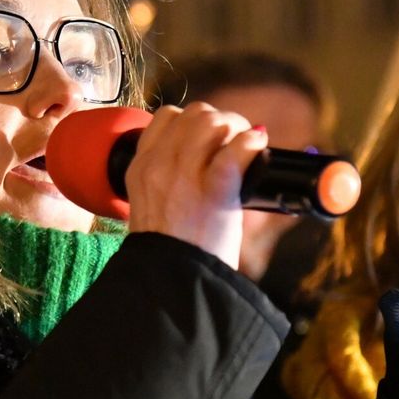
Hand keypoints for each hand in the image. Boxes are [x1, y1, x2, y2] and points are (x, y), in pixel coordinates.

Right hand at [124, 103, 268, 269]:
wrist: (170, 284)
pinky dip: (252, 144)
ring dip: (237, 129)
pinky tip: (258, 149)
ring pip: (214, 123)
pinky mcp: (214, 192)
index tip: (208, 139)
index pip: (166, 117)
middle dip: (220, 121)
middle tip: (235, 141)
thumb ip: (167, 179)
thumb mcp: (150, 207)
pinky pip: (236, 150)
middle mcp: (159, 166)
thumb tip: (207, 159)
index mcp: (140, 168)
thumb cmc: (168, 252)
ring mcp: (185, 177)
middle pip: (194, 114)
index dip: (192, 121)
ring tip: (248, 148)